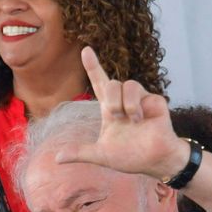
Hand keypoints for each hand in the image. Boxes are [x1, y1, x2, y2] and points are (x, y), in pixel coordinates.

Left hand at [55, 46, 185, 181]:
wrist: (154, 161)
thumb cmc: (130, 157)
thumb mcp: (100, 155)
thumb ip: (80, 153)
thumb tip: (56, 158)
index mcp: (110, 109)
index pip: (99, 83)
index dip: (93, 66)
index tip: (86, 50)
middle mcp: (123, 101)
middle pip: (110, 82)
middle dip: (110, 100)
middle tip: (116, 117)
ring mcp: (139, 99)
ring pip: (125, 84)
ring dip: (122, 103)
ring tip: (130, 119)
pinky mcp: (153, 100)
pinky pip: (139, 91)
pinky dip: (134, 105)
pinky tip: (140, 119)